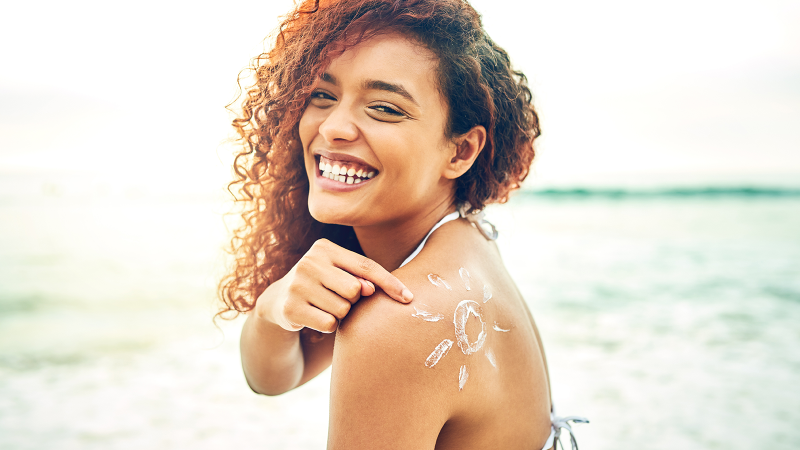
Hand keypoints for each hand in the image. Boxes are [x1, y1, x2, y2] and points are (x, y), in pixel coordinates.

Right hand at [258, 239, 413, 332]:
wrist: (278, 300)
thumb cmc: (322, 285)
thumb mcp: (340, 274)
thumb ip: (360, 278)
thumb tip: (370, 289)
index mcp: (325, 248)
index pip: (366, 266)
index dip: (389, 283)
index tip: (409, 298)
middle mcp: (309, 262)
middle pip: (354, 290)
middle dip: (352, 300)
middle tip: (336, 297)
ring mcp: (297, 284)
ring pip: (342, 309)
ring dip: (339, 314)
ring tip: (323, 306)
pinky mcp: (291, 307)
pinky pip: (328, 324)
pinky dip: (328, 325)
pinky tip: (314, 316)